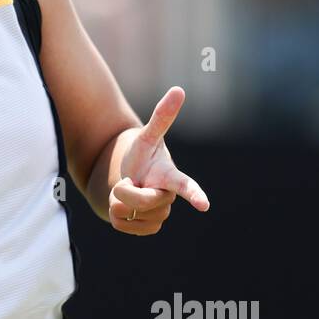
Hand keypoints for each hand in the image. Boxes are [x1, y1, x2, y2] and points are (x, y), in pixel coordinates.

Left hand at [109, 86, 209, 235]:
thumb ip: (162, 116)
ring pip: (129, 214)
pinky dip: (115, 215)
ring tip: (129, 193)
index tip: (204, 205)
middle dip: (125, 190)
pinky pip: (121, 225)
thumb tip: (179, 89)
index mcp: (172, 177)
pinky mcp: (147, 228)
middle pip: (141, 201)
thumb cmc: (142, 156)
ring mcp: (159, 216)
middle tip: (128, 181)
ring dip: (118, 202)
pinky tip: (124, 208)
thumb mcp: (147, 136)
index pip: (185, 186)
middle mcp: (169, 199)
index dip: (194, 194)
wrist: (131, 179)